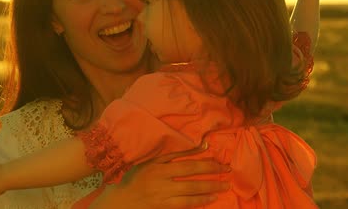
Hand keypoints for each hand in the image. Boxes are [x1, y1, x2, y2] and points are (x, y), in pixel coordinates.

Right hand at [90, 144, 230, 208]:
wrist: (119, 202)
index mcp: (156, 163)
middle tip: (228, 170)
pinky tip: (210, 199)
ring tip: (224, 186)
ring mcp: (161, 194)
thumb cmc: (135, 178)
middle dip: (211, 171)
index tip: (218, 157)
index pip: (184, 159)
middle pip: (190, 173)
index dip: (203, 158)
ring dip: (210, 188)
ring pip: (190, 190)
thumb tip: (200, 145)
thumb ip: (172, 153)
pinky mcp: (162, 207)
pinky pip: (185, 204)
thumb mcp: (149, 162)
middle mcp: (160, 177)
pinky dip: (199, 202)